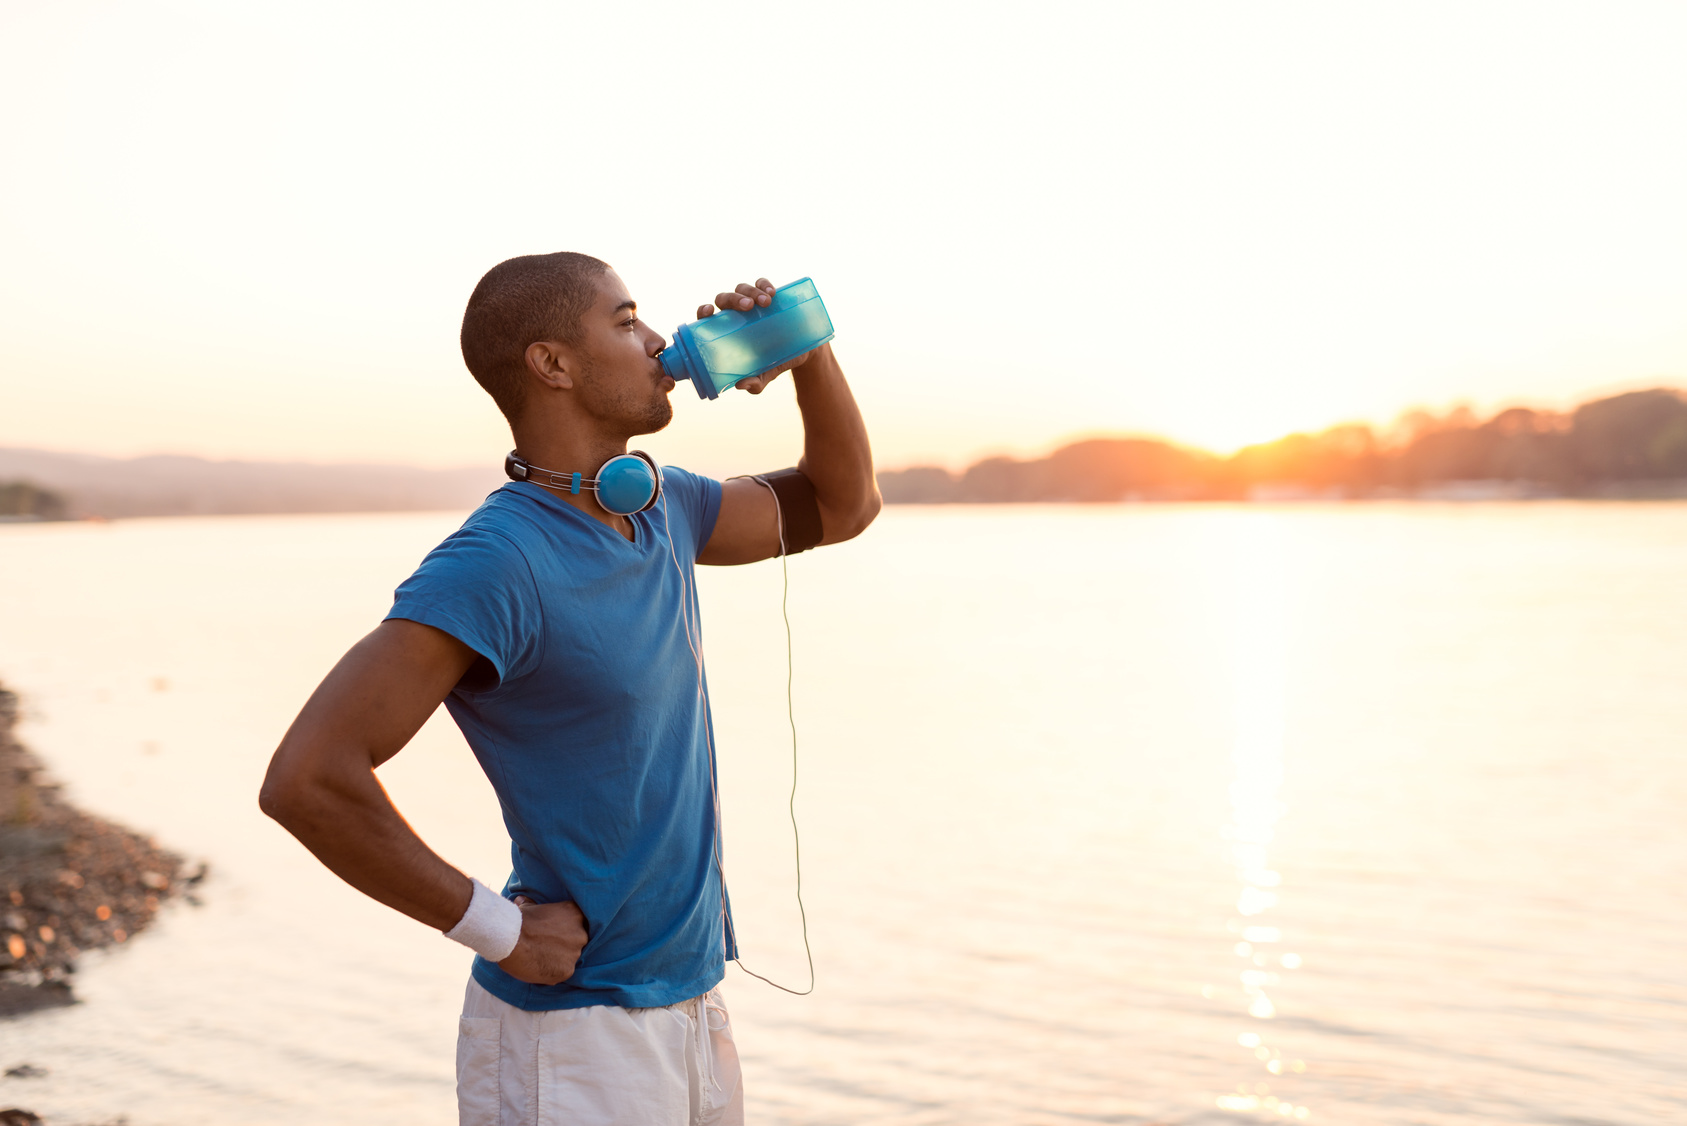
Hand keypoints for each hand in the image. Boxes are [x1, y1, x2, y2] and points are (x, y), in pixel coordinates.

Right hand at [497, 895, 587, 984]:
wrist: (511, 940)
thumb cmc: (519, 921)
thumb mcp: (527, 907)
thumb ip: (531, 904)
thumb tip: (522, 899)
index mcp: (575, 913)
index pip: (579, 922)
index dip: (567, 928)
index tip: (555, 931)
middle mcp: (580, 933)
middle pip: (577, 941)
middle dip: (565, 944)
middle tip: (546, 946)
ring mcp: (575, 953)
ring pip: (570, 958)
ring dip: (559, 959)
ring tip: (540, 958)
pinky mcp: (567, 971)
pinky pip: (562, 972)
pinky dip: (553, 972)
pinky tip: (539, 968)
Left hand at [695, 277, 818, 393]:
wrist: (803, 352)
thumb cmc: (775, 362)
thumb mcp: (766, 375)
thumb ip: (755, 383)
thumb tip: (741, 385)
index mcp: (727, 329)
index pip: (708, 316)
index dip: (704, 311)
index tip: (709, 311)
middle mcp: (736, 313)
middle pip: (725, 298)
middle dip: (733, 299)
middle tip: (748, 307)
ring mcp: (752, 302)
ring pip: (742, 288)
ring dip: (751, 291)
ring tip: (766, 303)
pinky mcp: (769, 295)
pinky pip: (762, 283)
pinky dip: (764, 284)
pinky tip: (772, 292)